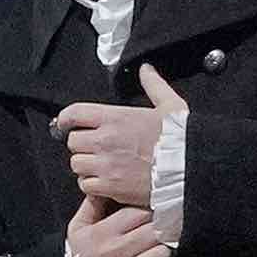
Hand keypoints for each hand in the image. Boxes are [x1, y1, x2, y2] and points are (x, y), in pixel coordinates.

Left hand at [50, 65, 189, 211]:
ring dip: (85, 166)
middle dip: (81, 145)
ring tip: (100, 166)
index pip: (74, 113)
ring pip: (76, 164)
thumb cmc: (183, 138)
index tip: (65, 124)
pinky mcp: (110, 186)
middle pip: (72, 141)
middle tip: (94, 149)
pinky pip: (85, 185)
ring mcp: (106, 164)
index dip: (65, 119)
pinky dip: (91, 185)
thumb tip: (146, 69)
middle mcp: (106, 139)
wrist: (191, 169)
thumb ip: (154, 85)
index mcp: (116, 117)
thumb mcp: (171, 105)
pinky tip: (105, 182)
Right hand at [69, 196, 174, 256]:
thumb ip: (91, 207)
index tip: (154, 218)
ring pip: (163, 254)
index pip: (139, 212)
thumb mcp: (77, 233)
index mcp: (103, 233)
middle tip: (163, 236)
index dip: (150, 214)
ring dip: (166, 256)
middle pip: (155, 231)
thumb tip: (100, 186)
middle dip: (163, 233)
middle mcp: (115, 252)